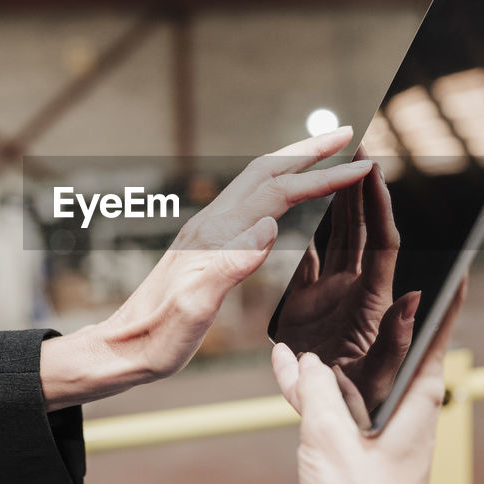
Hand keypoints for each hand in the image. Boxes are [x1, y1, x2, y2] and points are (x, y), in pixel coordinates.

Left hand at [41, 126, 374, 409]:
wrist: (122, 349)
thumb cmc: (158, 339)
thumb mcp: (194, 309)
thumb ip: (231, 265)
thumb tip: (271, 225)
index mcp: (215, 237)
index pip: (279, 192)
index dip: (323, 177)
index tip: (362, 167)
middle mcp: (211, 225)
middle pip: (267, 171)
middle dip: (310, 150)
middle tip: (348, 134)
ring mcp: (208, 232)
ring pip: (257, 182)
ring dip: (294, 162)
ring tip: (326, 153)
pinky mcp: (207, 245)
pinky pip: (250, 202)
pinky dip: (279, 187)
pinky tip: (287, 197)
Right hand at [271, 282, 464, 483]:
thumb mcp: (331, 441)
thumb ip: (316, 392)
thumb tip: (304, 359)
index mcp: (417, 411)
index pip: (436, 342)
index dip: (446, 304)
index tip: (459, 269)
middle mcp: (402, 419)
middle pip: (391, 353)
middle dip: (378, 317)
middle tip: (372, 278)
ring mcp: (376, 437)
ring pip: (355, 378)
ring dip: (333, 353)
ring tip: (314, 315)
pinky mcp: (351, 454)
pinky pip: (331, 407)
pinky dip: (310, 389)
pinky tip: (285, 368)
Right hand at [274, 158, 416, 414]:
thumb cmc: (365, 472)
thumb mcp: (376, 401)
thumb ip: (391, 351)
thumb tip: (412, 300)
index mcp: (381, 324)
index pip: (386, 252)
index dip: (383, 210)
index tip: (378, 171)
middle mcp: (364, 314)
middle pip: (366, 241)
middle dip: (365, 195)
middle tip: (361, 149)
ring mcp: (337, 319)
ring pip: (338, 253)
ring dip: (339, 213)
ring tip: (336, 171)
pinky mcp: (312, 330)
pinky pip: (308, 280)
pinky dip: (306, 249)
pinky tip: (303, 220)